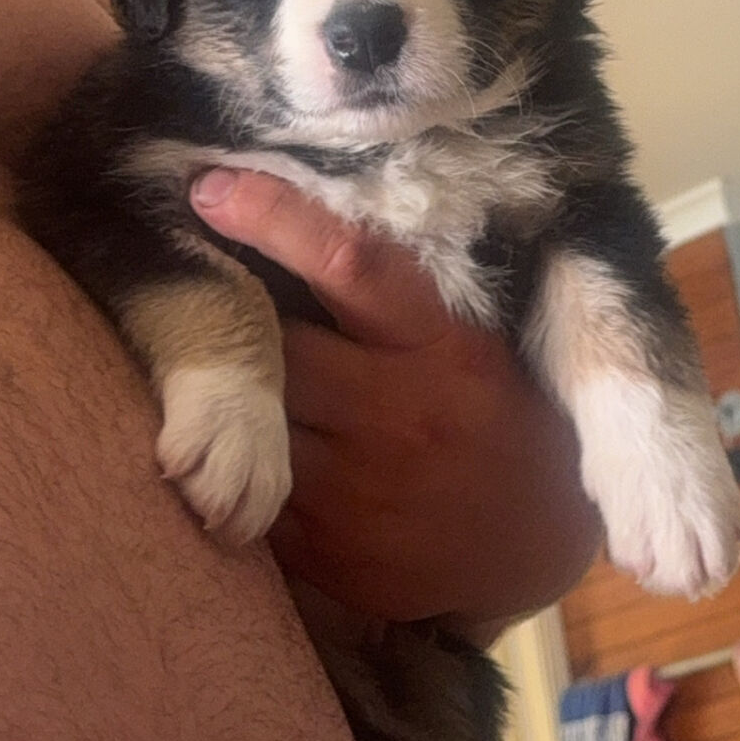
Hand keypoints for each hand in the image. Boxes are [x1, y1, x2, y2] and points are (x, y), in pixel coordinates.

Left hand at [189, 169, 601, 624]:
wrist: (537, 553)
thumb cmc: (498, 420)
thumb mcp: (472, 346)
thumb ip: (399, 299)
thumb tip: (300, 221)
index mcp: (441, 346)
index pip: (353, 264)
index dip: (276, 220)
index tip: (211, 188)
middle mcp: (396, 413)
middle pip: (273, 346)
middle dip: (234, 321)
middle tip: (202, 295)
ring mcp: (356, 489)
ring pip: (246, 422)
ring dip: (224, 397)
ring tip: (209, 379)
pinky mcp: (324, 551)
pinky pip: (246, 490)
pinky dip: (231, 466)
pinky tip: (230, 454)